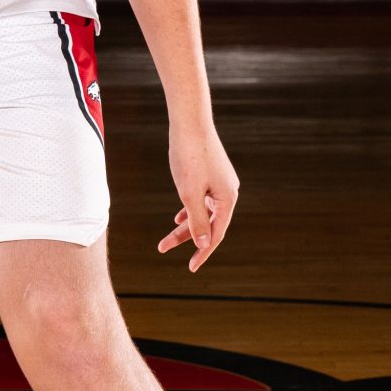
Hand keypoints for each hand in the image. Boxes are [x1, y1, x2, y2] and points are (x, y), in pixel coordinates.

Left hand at [159, 124, 238, 273]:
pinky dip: (190, 210)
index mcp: (227, 198)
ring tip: (166, 239)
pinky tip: (178, 218)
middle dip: (186, 238)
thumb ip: (197, 221)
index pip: (216, 234)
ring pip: (203, 212)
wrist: (189, 121)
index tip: (191, 269)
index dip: (202, 253)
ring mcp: (221, 182)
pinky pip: (203, 199)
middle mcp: (228, 191)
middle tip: (162, 248)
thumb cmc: (188, 157)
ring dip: (185, 225)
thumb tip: (205, 245)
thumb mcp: (189, 194)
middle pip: (208, 224)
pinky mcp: (212, 173)